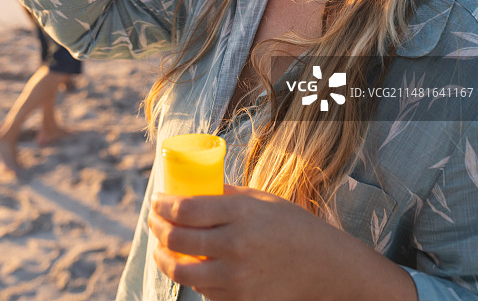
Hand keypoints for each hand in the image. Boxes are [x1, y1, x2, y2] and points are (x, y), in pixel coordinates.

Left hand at [149, 186, 334, 300]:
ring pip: (182, 271)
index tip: (155, 200)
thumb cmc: (293, 227)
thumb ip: (227, 196)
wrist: (324, 268)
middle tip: (154, 220)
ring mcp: (235, 278)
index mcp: (241, 214)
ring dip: (163, 257)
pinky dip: (190, 275)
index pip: (185, 209)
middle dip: (157, 228)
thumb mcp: (261, 200)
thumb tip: (193, 189)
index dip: (162, 205)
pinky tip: (188, 263)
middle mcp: (234, 246)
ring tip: (161, 245)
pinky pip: (201, 289)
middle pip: (177, 239)